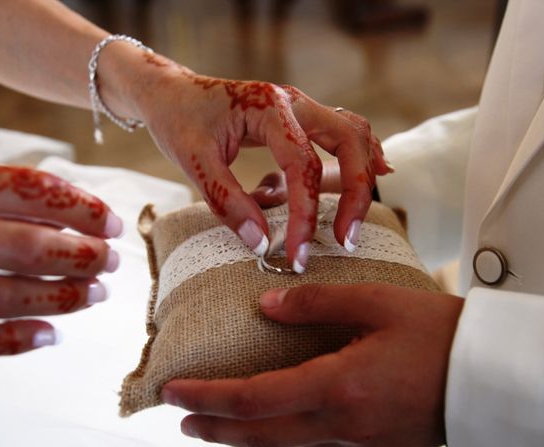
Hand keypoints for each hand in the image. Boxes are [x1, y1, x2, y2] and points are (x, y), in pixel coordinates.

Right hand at [0, 163, 121, 355]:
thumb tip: (75, 215)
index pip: (29, 190)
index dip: (81, 207)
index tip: (112, 223)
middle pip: (27, 246)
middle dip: (82, 256)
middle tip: (112, 261)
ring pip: (7, 295)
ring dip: (63, 298)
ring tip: (96, 293)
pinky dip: (17, 340)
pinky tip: (53, 334)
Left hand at [122, 51, 391, 270]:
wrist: (171, 93)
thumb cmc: (180, 121)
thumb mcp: (194, 162)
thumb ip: (227, 202)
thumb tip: (262, 244)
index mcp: (269, 107)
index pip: (302, 166)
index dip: (305, 215)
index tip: (299, 255)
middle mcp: (294, 102)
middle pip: (349, 142)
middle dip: (355, 193)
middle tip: (345, 240)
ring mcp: (302, 107)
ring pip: (355, 133)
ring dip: (363, 174)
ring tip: (357, 218)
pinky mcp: (301, 118)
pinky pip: (345, 132)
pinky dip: (360, 155)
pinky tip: (372, 175)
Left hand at [162, 283, 462, 446]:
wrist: (493, 376)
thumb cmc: (441, 334)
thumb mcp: (377, 302)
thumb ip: (317, 300)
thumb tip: (268, 304)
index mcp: (340, 386)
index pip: (255, 400)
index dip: (208, 397)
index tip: (172, 391)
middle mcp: (343, 422)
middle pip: (260, 434)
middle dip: (215, 428)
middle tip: (180, 417)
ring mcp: (358, 439)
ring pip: (285, 441)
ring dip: (245, 431)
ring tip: (217, 417)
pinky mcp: (372, 442)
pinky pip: (313, 439)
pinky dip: (280, 429)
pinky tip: (275, 413)